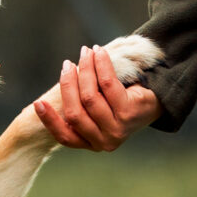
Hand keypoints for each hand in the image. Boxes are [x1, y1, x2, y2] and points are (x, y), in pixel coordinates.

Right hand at [33, 45, 160, 151]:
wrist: (158, 100)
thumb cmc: (121, 102)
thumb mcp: (97, 110)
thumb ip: (79, 106)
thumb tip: (59, 84)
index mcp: (91, 143)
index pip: (65, 137)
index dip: (50, 120)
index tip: (38, 103)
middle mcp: (104, 142)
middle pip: (75, 113)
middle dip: (67, 85)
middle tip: (67, 64)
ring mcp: (118, 130)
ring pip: (89, 98)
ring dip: (85, 70)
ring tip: (84, 53)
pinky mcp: (130, 114)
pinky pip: (108, 85)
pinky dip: (101, 66)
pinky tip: (98, 53)